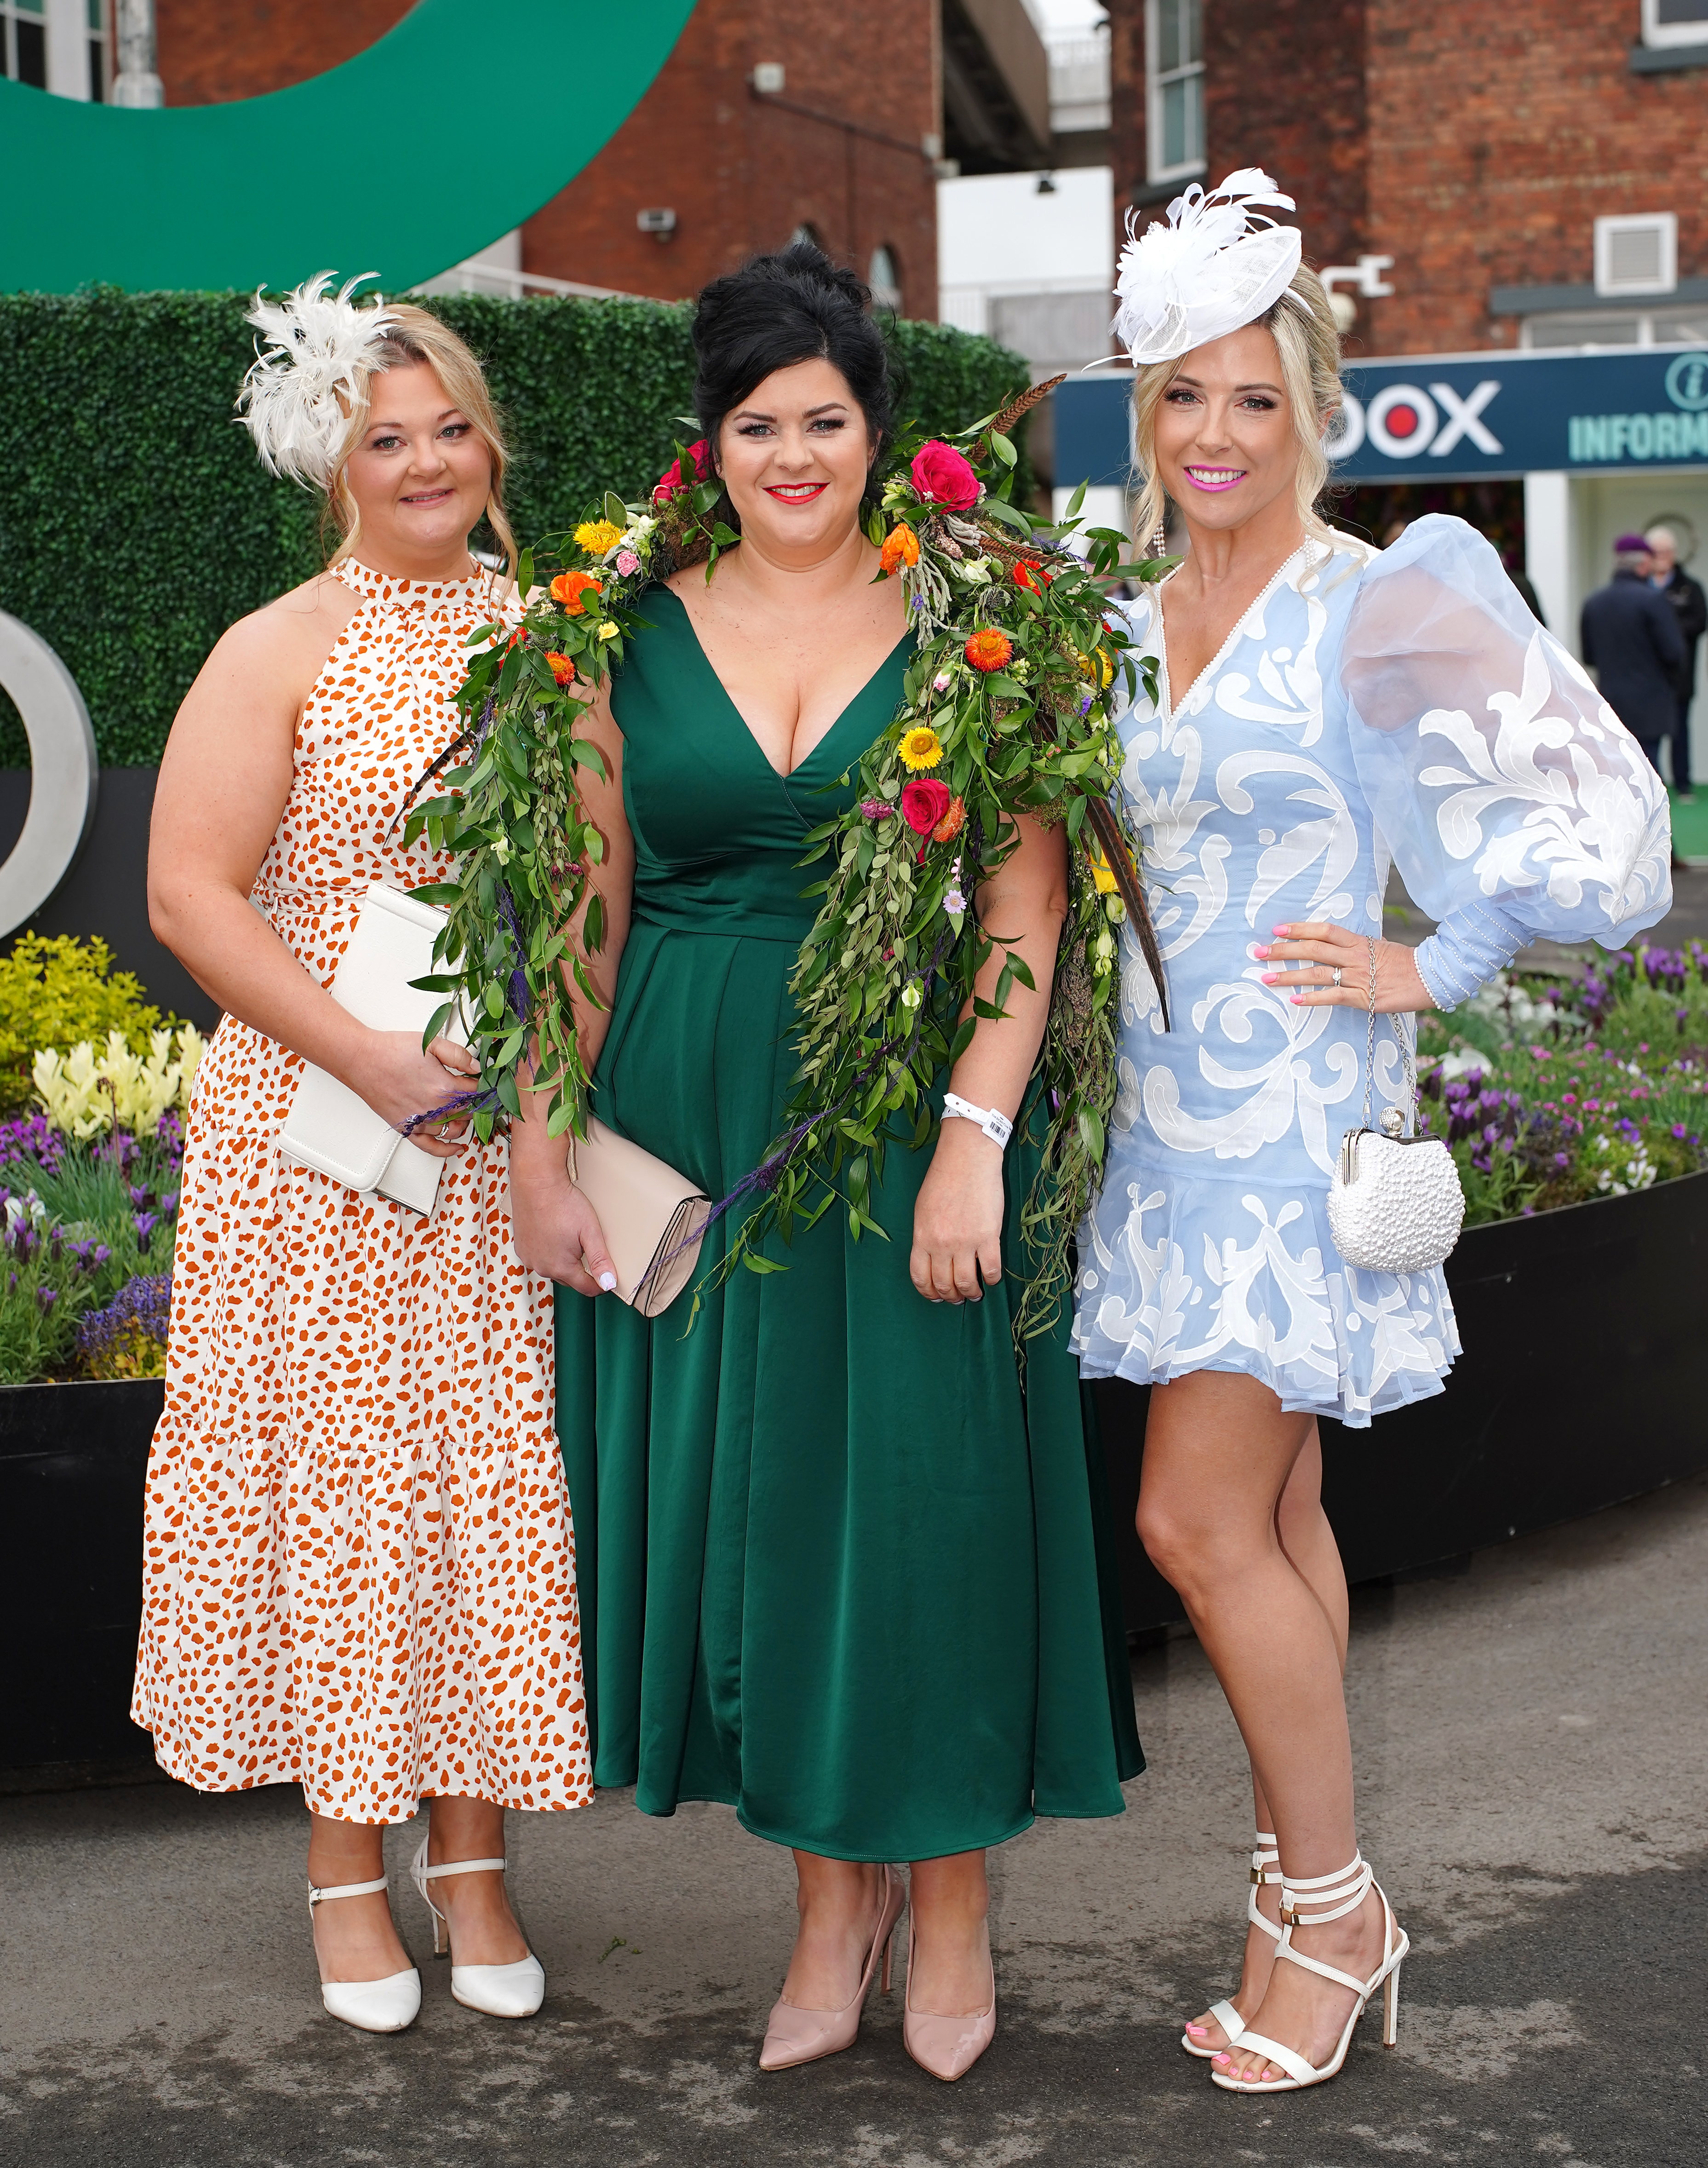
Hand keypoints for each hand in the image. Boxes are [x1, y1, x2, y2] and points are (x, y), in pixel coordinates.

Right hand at [348, 1031, 480, 1158]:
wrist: (362, 1059)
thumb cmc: (391, 1051)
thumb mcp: (431, 1043)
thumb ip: (458, 1055)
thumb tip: (477, 1067)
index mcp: (444, 1086)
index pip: (476, 1092)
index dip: (483, 1086)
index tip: (484, 1083)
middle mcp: (434, 1108)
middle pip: (468, 1112)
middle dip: (475, 1104)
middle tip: (475, 1095)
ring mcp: (421, 1121)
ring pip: (454, 1129)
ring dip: (463, 1122)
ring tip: (464, 1111)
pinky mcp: (407, 1128)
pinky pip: (431, 1147)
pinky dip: (446, 1150)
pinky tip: (456, 1147)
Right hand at [509, 1164, 618, 1296]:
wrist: (537, 1183)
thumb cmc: (564, 1204)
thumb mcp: (590, 1232)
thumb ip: (600, 1260)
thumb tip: (609, 1283)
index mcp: (561, 1267)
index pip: (586, 1288)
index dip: (600, 1284)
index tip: (608, 1276)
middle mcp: (541, 1267)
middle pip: (569, 1279)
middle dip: (582, 1269)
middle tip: (589, 1248)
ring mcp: (528, 1257)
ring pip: (553, 1268)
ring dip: (563, 1261)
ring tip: (571, 1239)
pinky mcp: (520, 1247)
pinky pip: (539, 1257)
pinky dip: (548, 1252)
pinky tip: (554, 1235)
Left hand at [910, 1115, 1004, 1302]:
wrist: (967, 1159)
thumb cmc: (944, 1179)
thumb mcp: (922, 1209)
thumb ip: (925, 1236)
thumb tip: (931, 1259)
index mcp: (921, 1237)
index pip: (920, 1277)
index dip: (928, 1293)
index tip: (936, 1297)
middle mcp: (941, 1244)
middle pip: (944, 1284)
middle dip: (951, 1296)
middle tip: (957, 1298)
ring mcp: (965, 1242)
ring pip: (966, 1282)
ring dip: (971, 1293)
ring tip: (975, 1294)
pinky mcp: (988, 1237)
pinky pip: (991, 1269)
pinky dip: (992, 1280)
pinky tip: (992, 1279)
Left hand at [1255, 923, 1434, 1014]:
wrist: (1432, 977)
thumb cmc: (1405, 962)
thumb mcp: (1379, 947)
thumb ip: (1356, 947)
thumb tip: (1334, 946)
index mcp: (1358, 941)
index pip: (1323, 931)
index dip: (1299, 929)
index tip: (1276, 930)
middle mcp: (1354, 956)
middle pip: (1312, 949)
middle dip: (1283, 951)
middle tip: (1259, 953)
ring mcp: (1358, 977)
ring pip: (1317, 973)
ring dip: (1289, 976)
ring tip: (1267, 978)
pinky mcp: (1363, 998)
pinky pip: (1332, 997)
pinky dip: (1312, 999)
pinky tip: (1294, 1000)